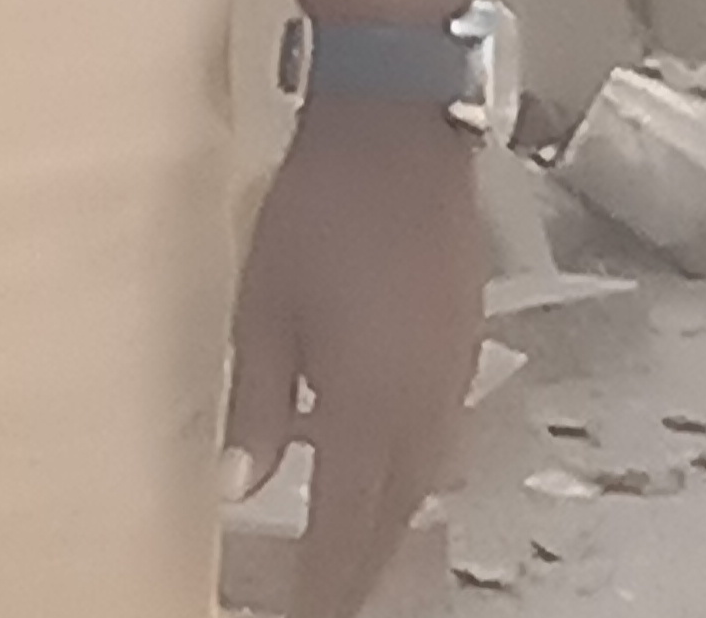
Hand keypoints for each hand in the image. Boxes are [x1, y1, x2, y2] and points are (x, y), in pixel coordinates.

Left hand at [221, 98, 482, 617]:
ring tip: (347, 553)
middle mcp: (420, 412)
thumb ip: (258, 403)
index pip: (345, 526)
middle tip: (325, 602)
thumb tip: (241, 488)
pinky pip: (437, 437)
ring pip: (420, 482)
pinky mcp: (464, 348)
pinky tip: (380, 466)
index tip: (300, 617)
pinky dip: (406, 471)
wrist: (396, 135)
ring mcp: (451, 379)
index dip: (322, 584)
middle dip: (358, 570)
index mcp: (366, 409)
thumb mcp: (263, 306)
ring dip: (385, 524)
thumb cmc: (316, 213)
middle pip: (392, 518)